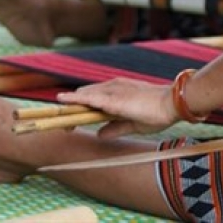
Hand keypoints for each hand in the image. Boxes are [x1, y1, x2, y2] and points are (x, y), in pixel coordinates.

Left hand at [56, 78, 177, 138]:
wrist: (171, 105)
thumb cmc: (157, 113)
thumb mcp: (133, 125)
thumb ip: (115, 128)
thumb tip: (99, 134)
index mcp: (119, 94)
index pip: (94, 99)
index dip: (80, 109)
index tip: (70, 122)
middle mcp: (113, 88)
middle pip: (85, 96)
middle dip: (71, 109)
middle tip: (59, 125)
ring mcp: (112, 91)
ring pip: (83, 96)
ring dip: (68, 105)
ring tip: (51, 116)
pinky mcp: (112, 98)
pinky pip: (88, 98)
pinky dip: (73, 99)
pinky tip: (61, 101)